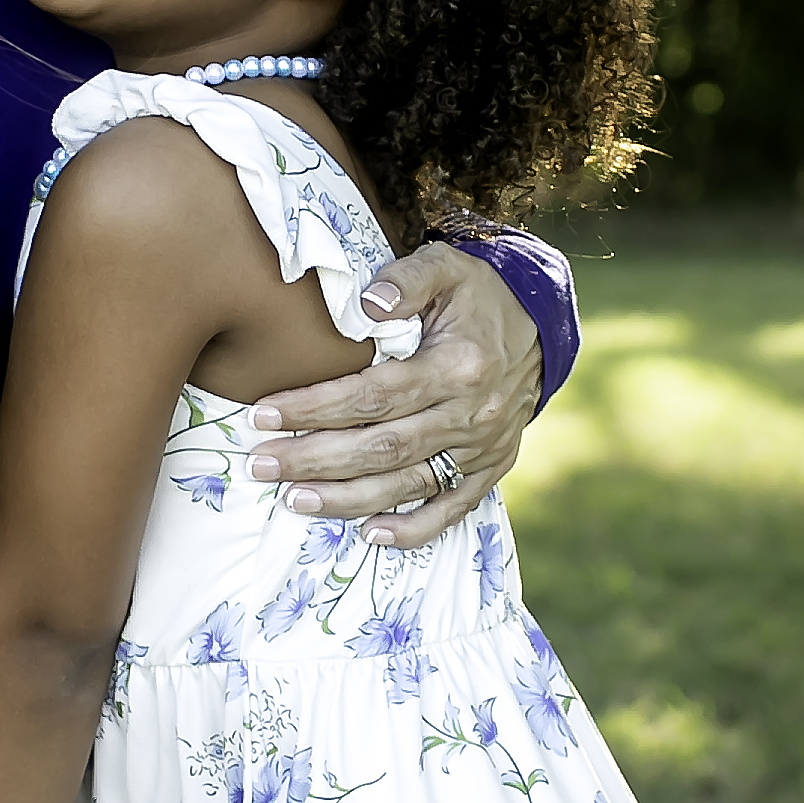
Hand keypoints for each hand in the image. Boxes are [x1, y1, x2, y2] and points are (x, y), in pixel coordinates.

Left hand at [244, 240, 541, 546]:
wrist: (542, 326)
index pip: (373, 394)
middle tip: (262, 463)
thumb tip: (366, 304)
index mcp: (458, 364)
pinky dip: (412, 529)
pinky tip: (368, 535)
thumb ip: (406, 279)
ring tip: (293, 499)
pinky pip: (452, 509)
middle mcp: (471, 413)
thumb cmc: (478, 295)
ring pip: (407, 483)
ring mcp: (483, 448)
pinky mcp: (491, 469)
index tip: (264, 412)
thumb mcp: (447, 267)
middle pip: (381, 447)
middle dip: (315, 459)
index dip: (315, 407)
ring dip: (347, 498)